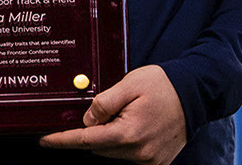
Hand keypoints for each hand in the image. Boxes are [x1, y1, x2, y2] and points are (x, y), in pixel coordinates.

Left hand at [37, 64, 186, 164]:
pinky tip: (133, 124)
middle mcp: (139, 152)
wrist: (197, 93)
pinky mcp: (158, 161)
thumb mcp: (129, 85)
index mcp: (129, 134)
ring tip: (124, 113)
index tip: (45, 141)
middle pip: (99, 147)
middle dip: (92, 132)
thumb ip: (104, 103)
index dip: (63, 140)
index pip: (86, 140)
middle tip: (97, 112)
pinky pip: (130, 154)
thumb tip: (87, 120)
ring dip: (109, 137)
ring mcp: (150, 160)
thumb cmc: (163, 85)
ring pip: (114, 152)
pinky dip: (124, 142)